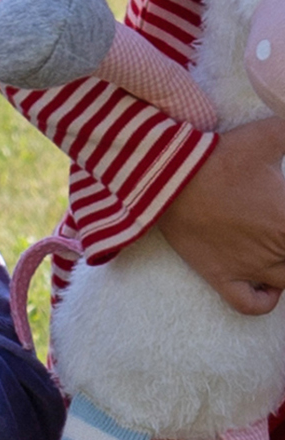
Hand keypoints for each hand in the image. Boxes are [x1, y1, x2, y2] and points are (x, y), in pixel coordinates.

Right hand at [158, 118, 284, 315]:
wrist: (166, 178)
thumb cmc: (218, 157)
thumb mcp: (269, 135)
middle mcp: (276, 248)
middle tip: (280, 227)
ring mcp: (250, 266)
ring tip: (282, 249)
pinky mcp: (221, 275)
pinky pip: (252, 303)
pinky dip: (266, 299)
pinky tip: (269, 283)